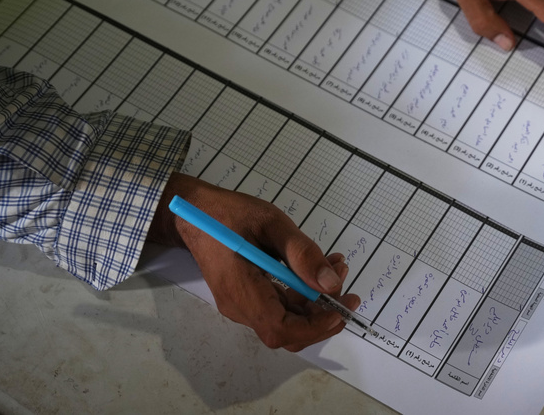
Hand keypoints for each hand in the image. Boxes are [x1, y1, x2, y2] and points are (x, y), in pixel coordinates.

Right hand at [149, 173, 359, 351]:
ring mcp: (242, 304)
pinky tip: (318, 269)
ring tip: (336, 267)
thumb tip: (330, 284)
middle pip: (287, 330)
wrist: (194, 213)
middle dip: (322, 315)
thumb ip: (301, 253)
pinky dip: (303, 293)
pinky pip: (279, 305)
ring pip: (286, 318)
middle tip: (349, 291)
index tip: (340, 308)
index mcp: (241, 291)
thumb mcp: (270, 223)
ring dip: (316, 301)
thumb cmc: (229, 213)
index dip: (314, 327)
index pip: (280, 330)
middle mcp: (239, 307)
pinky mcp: (247, 297)